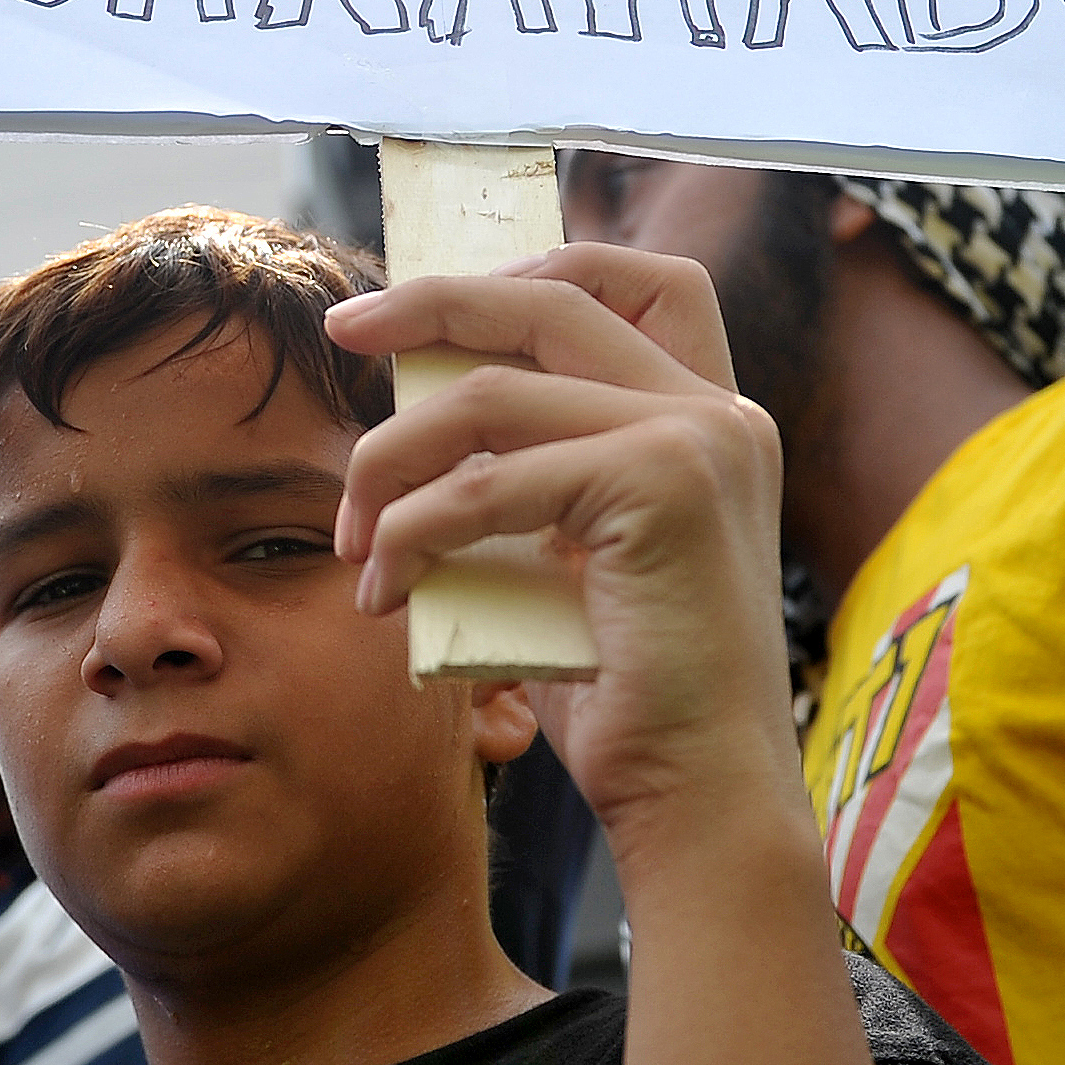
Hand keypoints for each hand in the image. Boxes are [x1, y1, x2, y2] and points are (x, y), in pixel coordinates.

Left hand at [325, 244, 802, 840]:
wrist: (700, 798)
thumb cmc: (627, 697)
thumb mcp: (573, 556)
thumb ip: (532, 478)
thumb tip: (418, 418)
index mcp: (713, 419)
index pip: (637, 280)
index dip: (532, 265)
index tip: (428, 302)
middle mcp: (719, 414)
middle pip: (552, 298)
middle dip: (431, 304)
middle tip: (344, 331)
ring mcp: (699, 440)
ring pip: (491, 397)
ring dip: (391, 460)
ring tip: (353, 537)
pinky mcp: (662, 485)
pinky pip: (488, 484)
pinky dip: (413, 529)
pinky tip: (386, 586)